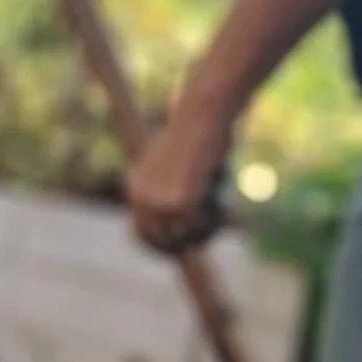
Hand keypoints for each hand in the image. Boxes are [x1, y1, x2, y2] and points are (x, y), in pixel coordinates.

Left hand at [127, 94, 233, 255]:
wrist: (203, 114)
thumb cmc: (200, 130)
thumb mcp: (183, 161)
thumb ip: (180, 187)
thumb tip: (187, 220)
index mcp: (135, 186)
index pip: (140, 231)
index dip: (160, 245)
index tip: (181, 247)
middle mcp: (141, 197)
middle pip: (158, 241)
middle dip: (180, 246)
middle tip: (203, 242)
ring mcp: (158, 203)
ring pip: (181, 237)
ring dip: (203, 233)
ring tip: (221, 217)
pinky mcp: (179, 204)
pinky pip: (200, 227)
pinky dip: (215, 222)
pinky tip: (226, 207)